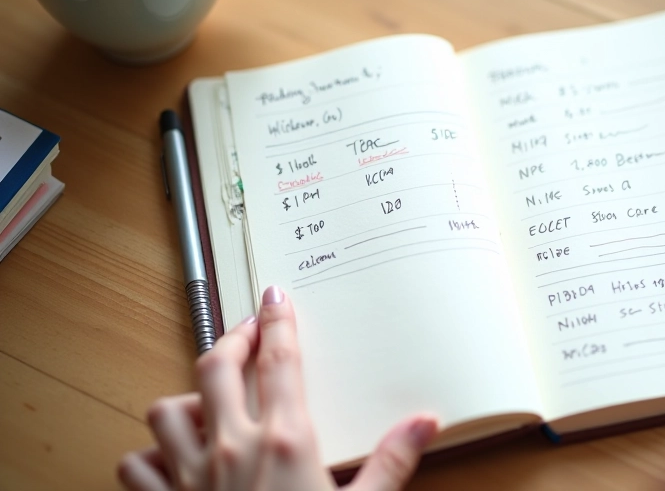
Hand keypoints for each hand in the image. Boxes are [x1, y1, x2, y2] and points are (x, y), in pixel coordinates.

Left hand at [118, 286, 437, 490]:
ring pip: (166, 409)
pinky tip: (168, 457)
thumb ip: (393, 462)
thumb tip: (425, 422)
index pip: (280, 358)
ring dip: (184, 398)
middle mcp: (231, 447)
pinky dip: (147, 454)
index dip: (277, 320)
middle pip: (216, 366)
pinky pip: (135, 465)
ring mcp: (190, 477)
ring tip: (207, 400)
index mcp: (286, 440)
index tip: (276, 297)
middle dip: (230, 340)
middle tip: (247, 334)